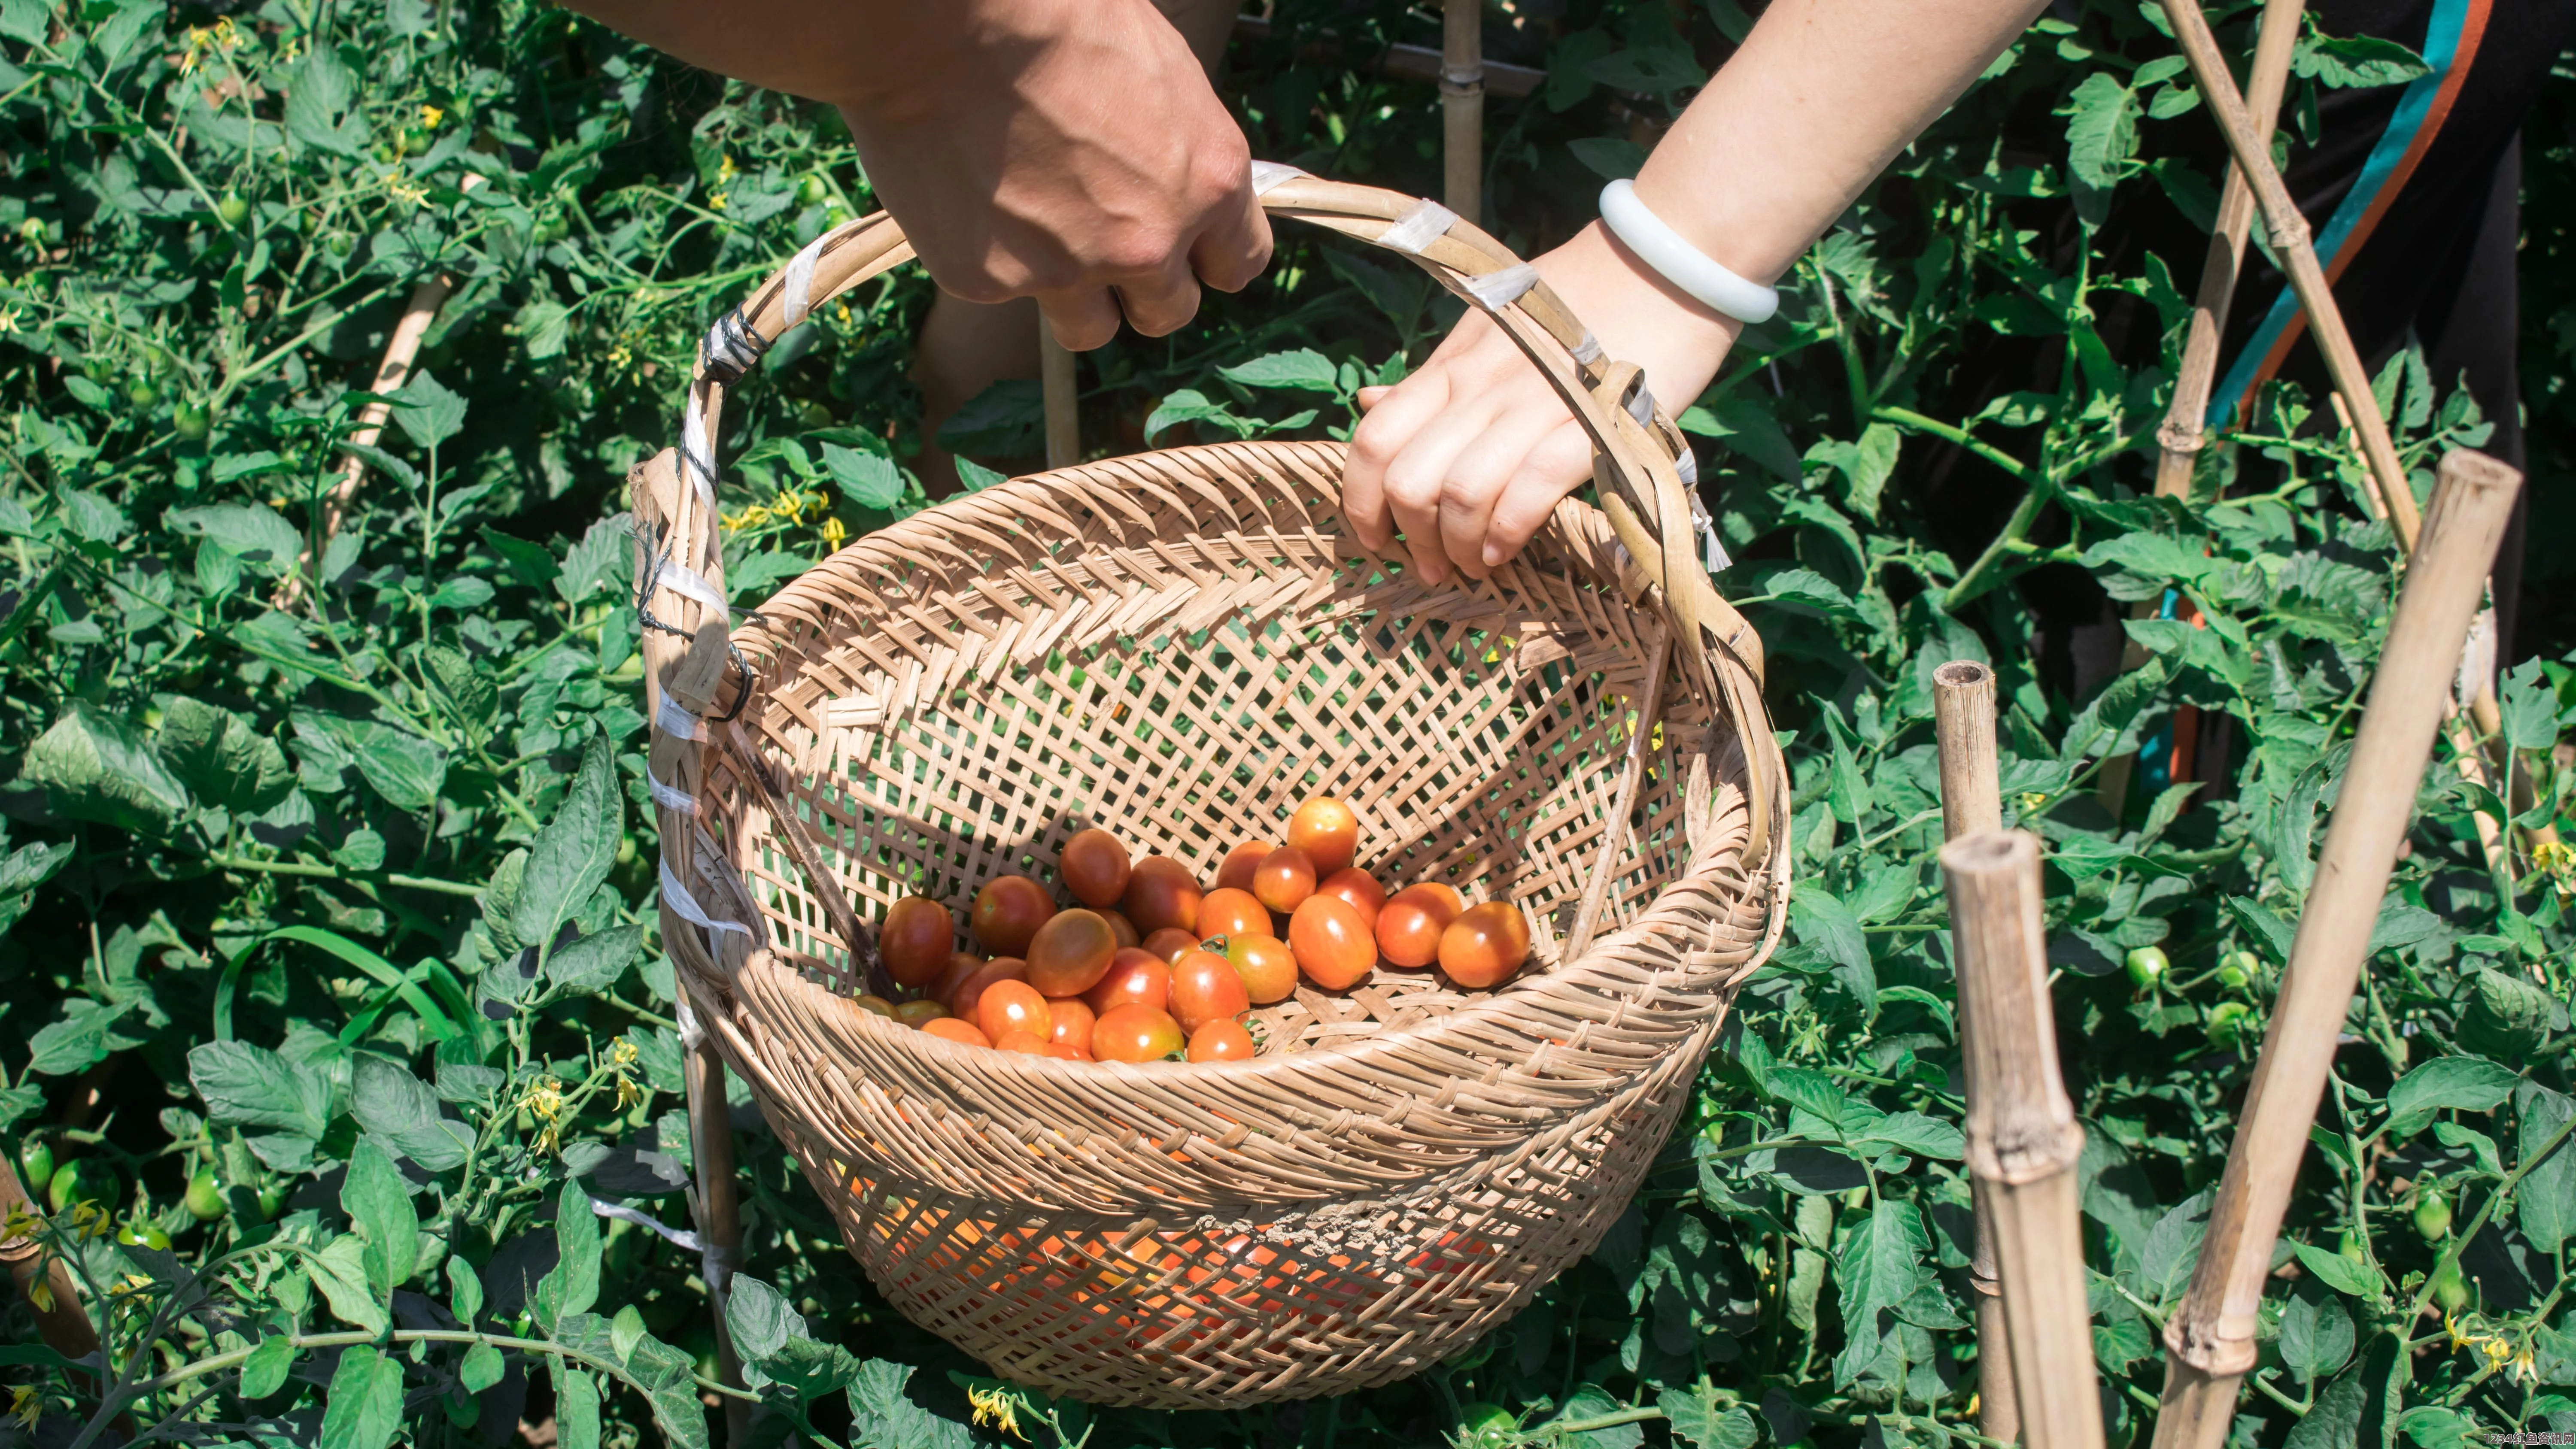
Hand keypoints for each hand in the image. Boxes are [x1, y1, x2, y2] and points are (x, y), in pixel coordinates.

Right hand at [837, 0, 1270, 348]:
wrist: (948, 23)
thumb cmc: (1057, 16)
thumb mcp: (1157, 71)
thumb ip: (1178, 147)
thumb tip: (1177, 178)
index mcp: (1209, 182)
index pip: (1237, 263)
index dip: (1206, 258)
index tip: (1184, 250)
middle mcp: (1149, 242)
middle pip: (1168, 313)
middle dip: (1143, 288)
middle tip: (1103, 244)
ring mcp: (1069, 271)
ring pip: (1090, 328)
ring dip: (1074, 294)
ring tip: (1037, 231)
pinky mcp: (993, 280)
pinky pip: (1005, 290)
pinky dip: (994, 257)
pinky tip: (974, 198)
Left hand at [1340, 223, 1739, 583]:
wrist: (1662, 264)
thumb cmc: (1577, 303)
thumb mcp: (1488, 329)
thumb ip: (1434, 377)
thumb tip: (1369, 405)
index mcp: (1451, 365)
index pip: (1374, 439)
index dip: (1360, 501)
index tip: (1377, 538)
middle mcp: (1480, 385)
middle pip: (1408, 480)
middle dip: (1410, 538)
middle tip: (1431, 566)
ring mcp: (1532, 403)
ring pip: (1461, 493)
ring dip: (1459, 546)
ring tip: (1473, 565)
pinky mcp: (1587, 423)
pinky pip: (1530, 487)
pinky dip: (1509, 529)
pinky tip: (1506, 551)